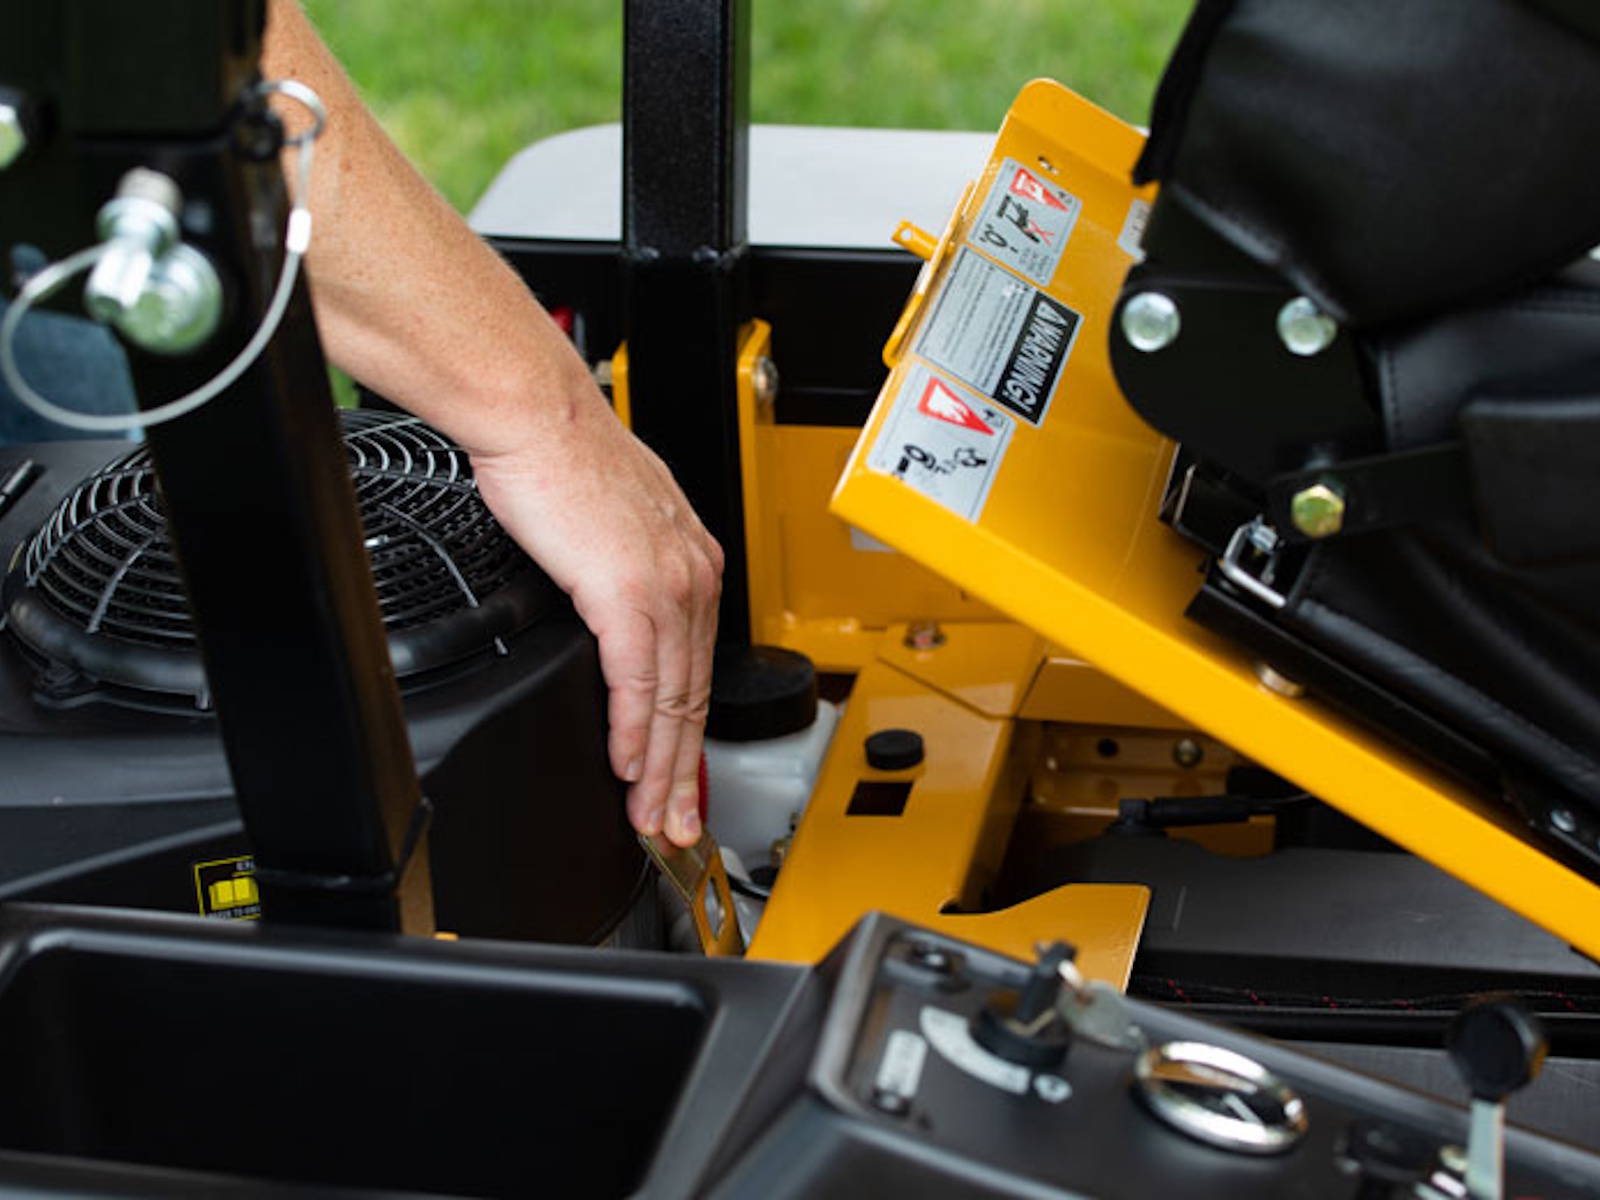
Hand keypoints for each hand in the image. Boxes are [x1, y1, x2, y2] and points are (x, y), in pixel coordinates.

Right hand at [469, 382, 722, 847]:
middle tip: (678, 824)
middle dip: (686, 772)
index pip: (700, 668)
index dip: (692, 731)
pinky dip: (634, 731)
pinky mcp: (629, 593)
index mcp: (695, 562)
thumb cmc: (565, 457)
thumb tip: (613, 607)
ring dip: (661, 769)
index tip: (683, 776)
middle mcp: (694, 577)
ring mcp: (668, 587)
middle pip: (695, 695)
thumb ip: (627, 574)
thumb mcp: (616, 524)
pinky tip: (628, 767)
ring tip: (651, 815)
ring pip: (673, 700)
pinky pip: (637, 681)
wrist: (539, 416)